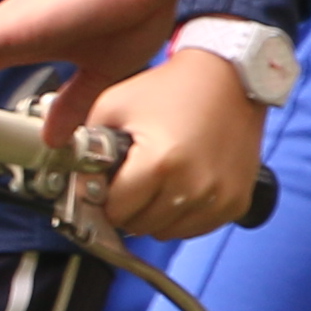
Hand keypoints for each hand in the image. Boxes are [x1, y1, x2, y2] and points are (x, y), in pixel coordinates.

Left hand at [91, 48, 263, 240]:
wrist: (228, 77)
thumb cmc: (172, 88)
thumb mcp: (113, 104)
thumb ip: (85, 145)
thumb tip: (74, 180)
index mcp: (159, 163)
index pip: (116, 212)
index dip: (105, 198)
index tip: (107, 185)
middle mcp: (193, 186)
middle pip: (140, 226)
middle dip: (129, 207)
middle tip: (132, 179)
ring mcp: (218, 198)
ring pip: (167, 233)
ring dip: (155, 214)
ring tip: (158, 180)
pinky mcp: (236, 203)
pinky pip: (195, 228)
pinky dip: (183, 215)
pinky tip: (181, 185)